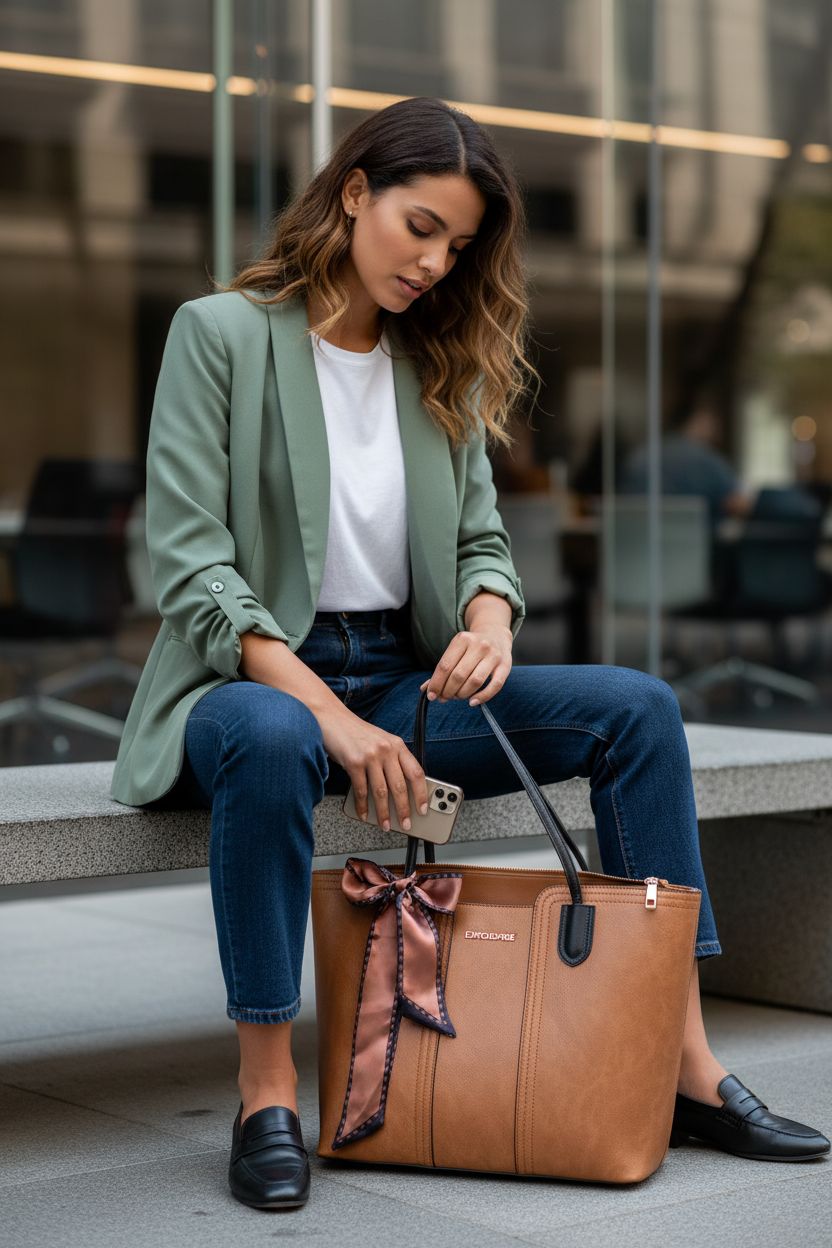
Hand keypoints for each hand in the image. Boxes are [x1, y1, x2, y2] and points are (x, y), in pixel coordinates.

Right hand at [317, 705, 428, 832]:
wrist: (331, 718)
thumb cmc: (355, 733)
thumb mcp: (380, 742)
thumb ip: (391, 760)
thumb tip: (400, 791)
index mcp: (397, 745)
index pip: (416, 772)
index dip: (422, 793)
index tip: (423, 808)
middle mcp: (387, 749)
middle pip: (400, 786)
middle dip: (404, 809)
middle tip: (406, 824)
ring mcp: (370, 756)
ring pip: (382, 792)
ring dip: (384, 813)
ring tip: (386, 825)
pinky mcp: (354, 762)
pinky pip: (361, 790)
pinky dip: (362, 805)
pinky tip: (364, 813)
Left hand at [419, 624, 512, 706]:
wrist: (496, 635)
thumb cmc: (471, 648)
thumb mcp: (455, 651)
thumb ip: (442, 670)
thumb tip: (426, 690)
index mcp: (462, 639)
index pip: (445, 666)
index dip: (436, 684)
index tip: (431, 695)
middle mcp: (479, 645)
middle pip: (458, 675)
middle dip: (448, 691)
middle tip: (445, 698)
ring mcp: (493, 655)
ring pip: (475, 681)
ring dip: (462, 694)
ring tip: (458, 697)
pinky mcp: (505, 666)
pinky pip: (494, 686)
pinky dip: (482, 697)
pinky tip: (472, 702)